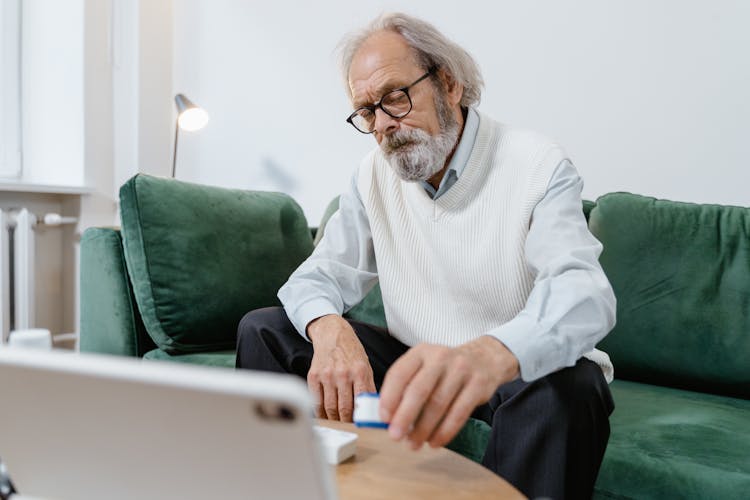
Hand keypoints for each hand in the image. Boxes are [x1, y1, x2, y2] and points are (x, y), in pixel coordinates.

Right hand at [306, 314, 375, 421]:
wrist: (332, 334)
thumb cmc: (351, 351)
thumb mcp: (365, 366)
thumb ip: (368, 387)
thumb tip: (371, 409)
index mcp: (359, 371)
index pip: (361, 402)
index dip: (361, 418)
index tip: (361, 426)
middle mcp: (343, 373)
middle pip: (344, 408)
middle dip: (347, 422)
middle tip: (349, 427)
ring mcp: (326, 375)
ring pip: (329, 408)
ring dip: (334, 419)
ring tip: (338, 423)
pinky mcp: (313, 376)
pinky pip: (316, 401)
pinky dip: (320, 412)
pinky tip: (325, 416)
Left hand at [379, 336, 518, 449]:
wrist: (484, 359)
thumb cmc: (445, 369)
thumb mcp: (424, 366)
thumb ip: (406, 386)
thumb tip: (388, 418)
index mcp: (421, 352)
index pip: (399, 373)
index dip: (389, 397)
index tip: (383, 418)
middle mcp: (440, 357)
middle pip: (418, 390)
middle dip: (404, 416)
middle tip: (395, 436)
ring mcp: (461, 369)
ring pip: (438, 404)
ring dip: (423, 429)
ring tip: (413, 444)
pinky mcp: (478, 385)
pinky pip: (459, 413)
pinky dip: (445, 431)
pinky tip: (435, 442)